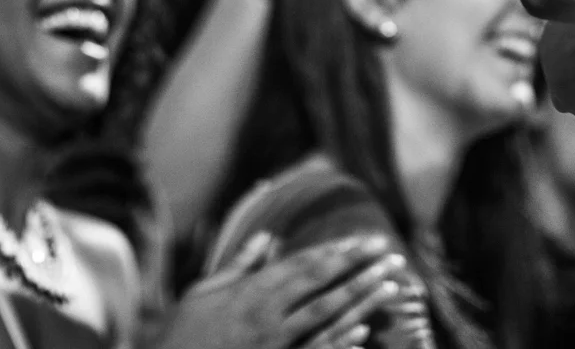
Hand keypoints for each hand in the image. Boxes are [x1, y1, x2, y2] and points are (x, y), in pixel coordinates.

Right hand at [159, 232, 410, 348]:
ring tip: (391, 286)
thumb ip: (242, 264)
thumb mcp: (206, 291)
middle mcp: (268, 314)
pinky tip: (363, 331)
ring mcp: (273, 344)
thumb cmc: (183, 331)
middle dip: (360, 268)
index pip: (307, 265)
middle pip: (324, 286)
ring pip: (327, 317)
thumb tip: (269, 237)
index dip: (341, 251)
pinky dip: (339, 341)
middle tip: (391, 254)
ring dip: (361, 299)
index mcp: (254, 290)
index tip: (368, 241)